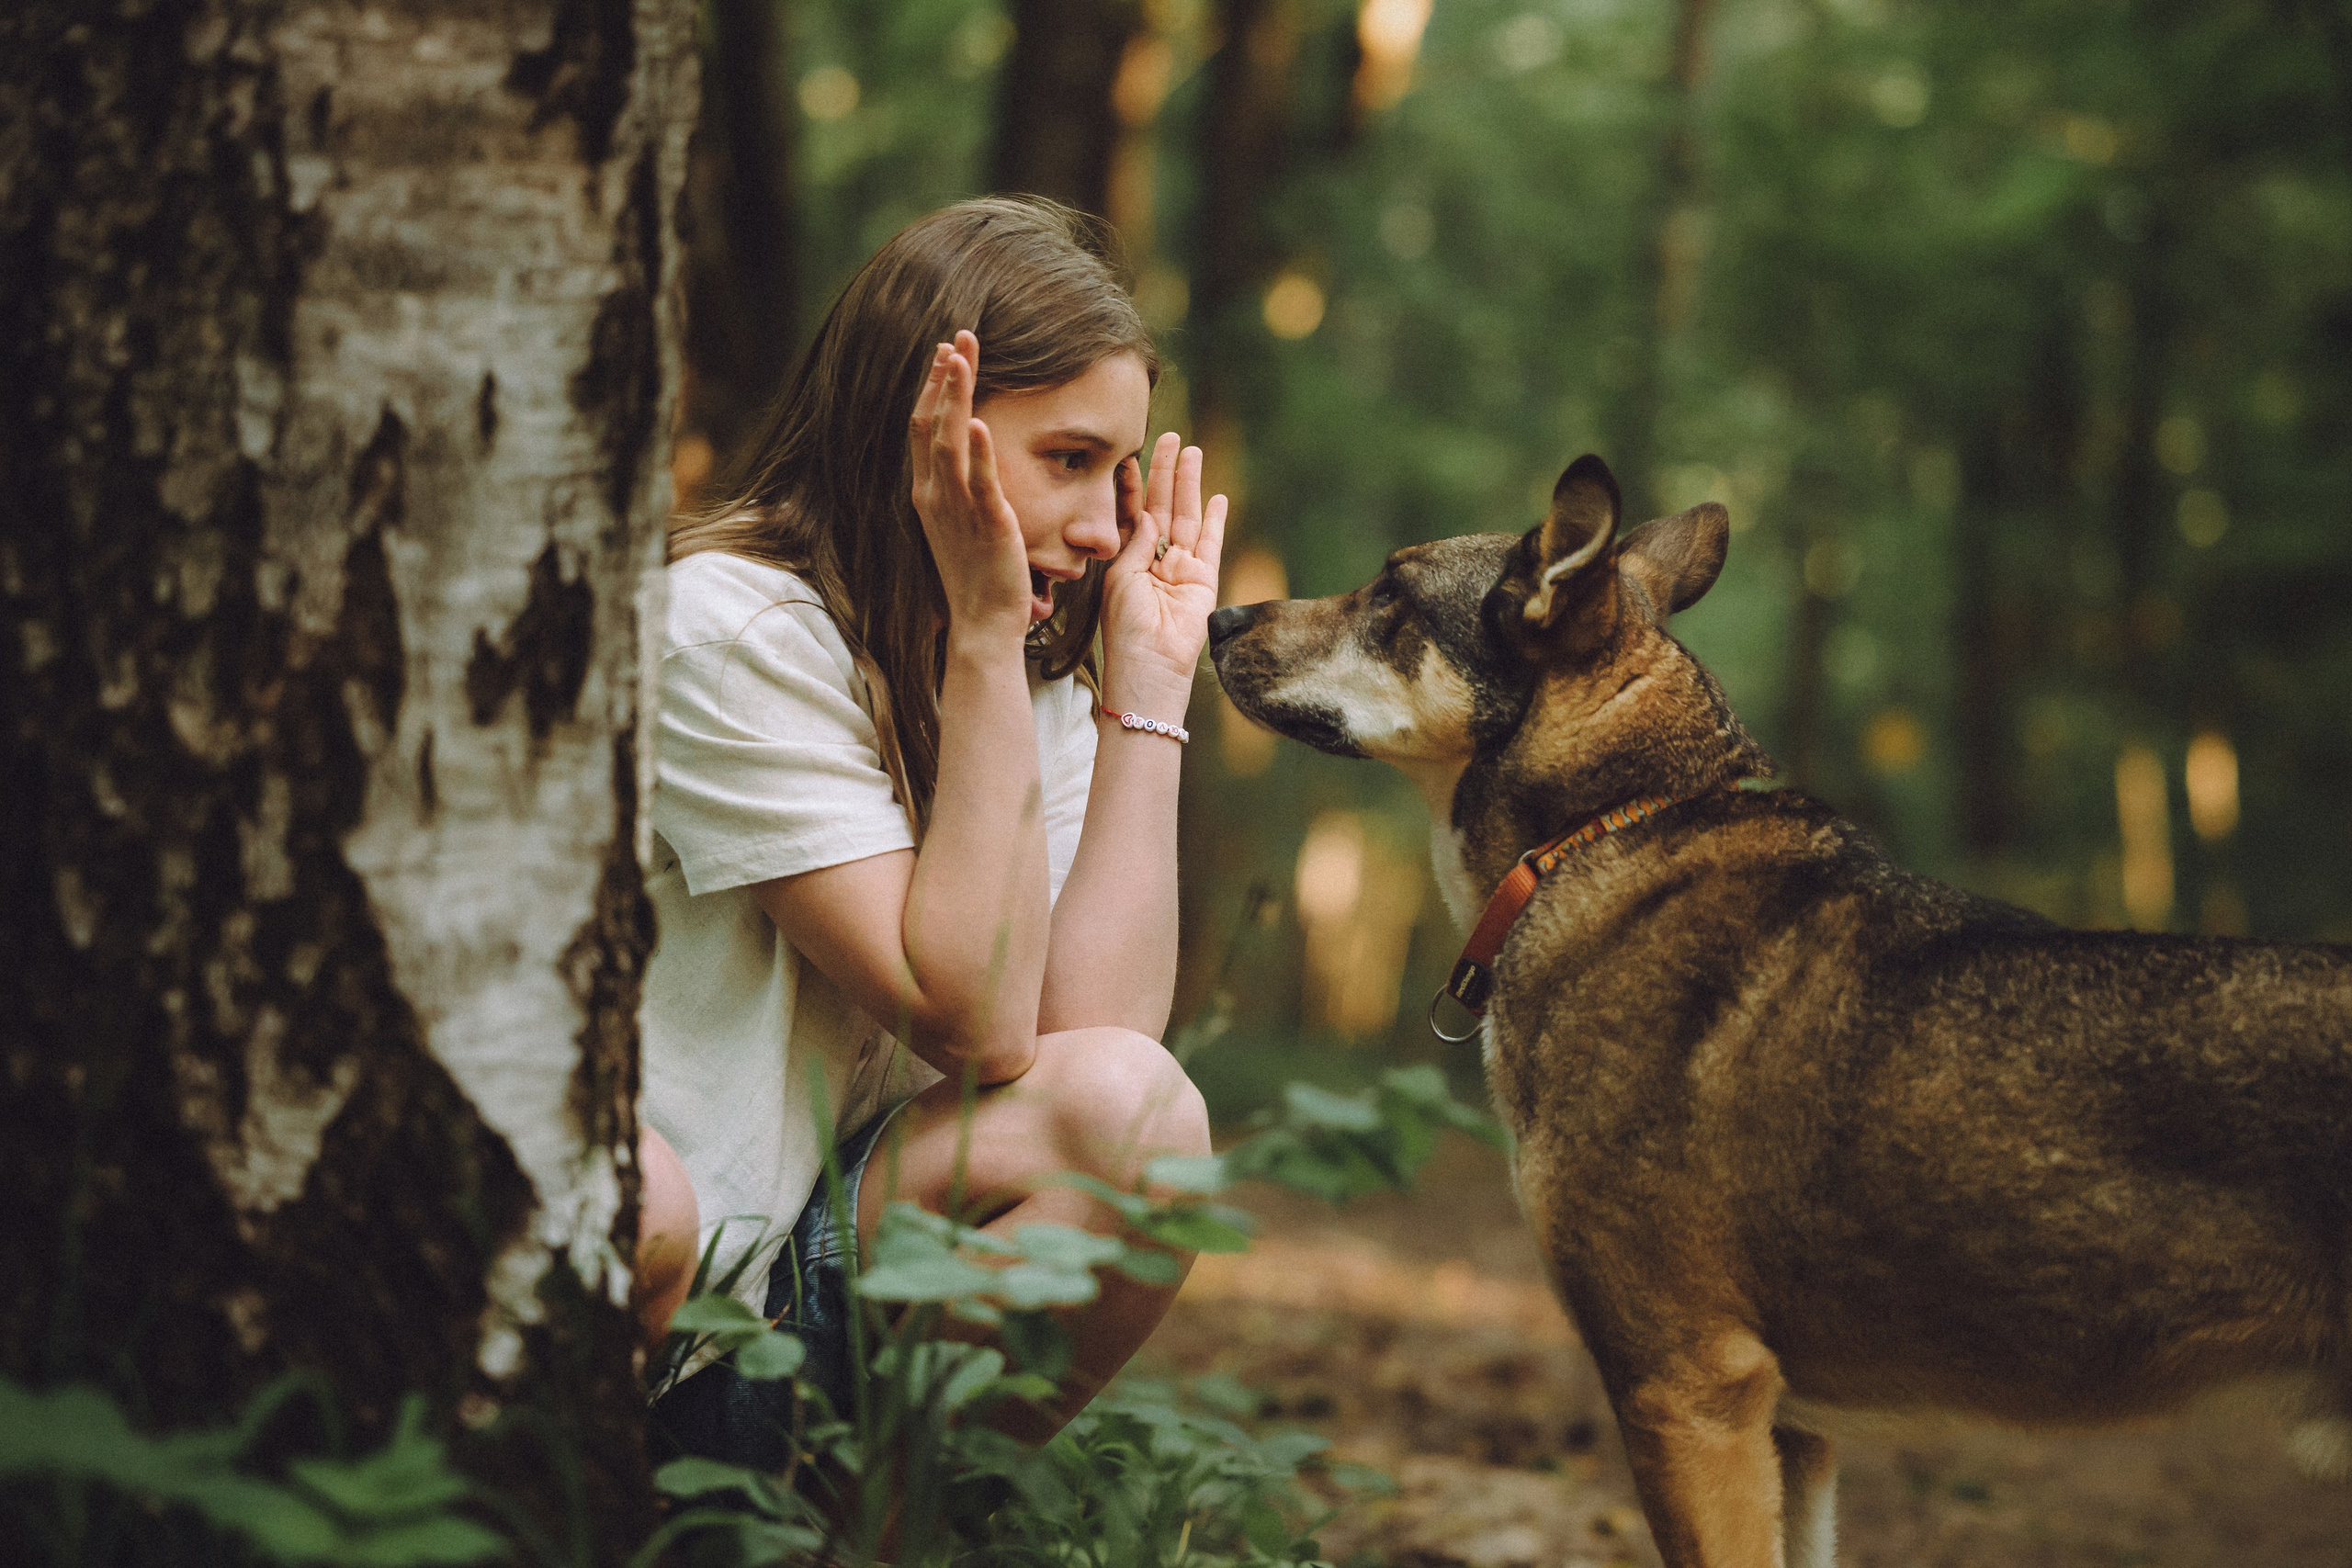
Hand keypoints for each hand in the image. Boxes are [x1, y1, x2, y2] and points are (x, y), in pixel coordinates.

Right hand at [908, 331, 1030, 640]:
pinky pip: (980, 483)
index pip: (923, 428)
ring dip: (956, 397)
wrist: (982, 623)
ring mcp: (958, 510)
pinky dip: (976, 451)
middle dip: (944, 377)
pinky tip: (976, 420)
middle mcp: (936, 496)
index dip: (932, 387)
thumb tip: (969, 455)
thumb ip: (961, 487)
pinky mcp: (987, 526)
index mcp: (929, 493)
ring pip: (949, 442)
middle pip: (931, 423)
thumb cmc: (978, 576)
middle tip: (958, 336)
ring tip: (962, 358)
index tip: (945, 353)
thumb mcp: (962, 522)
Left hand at [1100, 431, 1227, 703]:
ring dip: (1188, 484)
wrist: (1150, 667)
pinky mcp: (1204, 580)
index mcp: (1127, 560)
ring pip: (1186, 517)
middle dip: (1165, 472)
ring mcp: (1181, 569)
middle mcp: (1155, 560)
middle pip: (1162, 506)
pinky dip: (1215, 520)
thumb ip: (1134, 542)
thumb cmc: (1125, 629)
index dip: (1132, 485)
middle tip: (1170, 437)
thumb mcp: (1119, 578)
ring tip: (1192, 451)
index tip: (1129, 455)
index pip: (1132, 514)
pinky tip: (1217, 497)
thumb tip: (1147, 513)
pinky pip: (1211, 543)